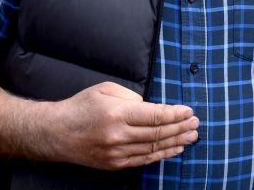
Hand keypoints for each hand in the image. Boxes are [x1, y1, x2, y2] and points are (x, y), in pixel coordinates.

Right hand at [46, 81, 198, 169]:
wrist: (57, 132)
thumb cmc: (81, 106)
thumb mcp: (104, 89)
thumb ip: (130, 96)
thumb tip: (150, 107)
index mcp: (116, 112)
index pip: (154, 115)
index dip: (175, 114)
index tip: (188, 111)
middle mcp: (118, 135)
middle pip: (158, 133)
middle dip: (180, 127)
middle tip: (196, 123)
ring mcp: (117, 153)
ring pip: (154, 148)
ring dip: (176, 142)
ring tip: (192, 136)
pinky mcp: (115, 164)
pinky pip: (145, 160)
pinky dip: (162, 154)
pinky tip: (175, 149)